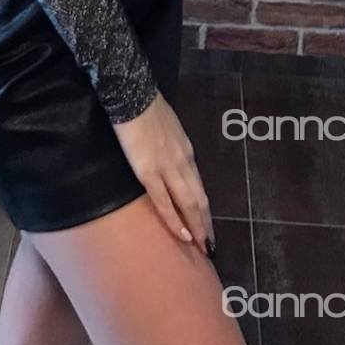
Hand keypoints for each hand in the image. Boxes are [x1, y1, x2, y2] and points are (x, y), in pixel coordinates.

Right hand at [111, 90, 214, 255]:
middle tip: (211, 247)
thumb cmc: (147, 109)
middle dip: (206, 224)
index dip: (204, 209)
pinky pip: (164, 202)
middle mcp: (183, 163)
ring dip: (197, 228)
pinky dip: (175, 221)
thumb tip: (170, 158)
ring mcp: (167, 168)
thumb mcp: (169, 128)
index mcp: (186, 152)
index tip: (207, 226)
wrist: (133, 96)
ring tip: (203, 247)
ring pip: (188, 204)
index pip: (199, 187)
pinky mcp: (149, 172)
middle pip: (199, 199)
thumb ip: (172, 146)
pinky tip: (183, 235)